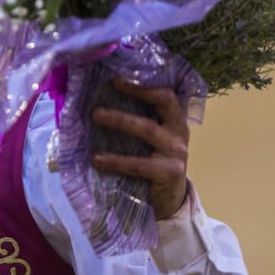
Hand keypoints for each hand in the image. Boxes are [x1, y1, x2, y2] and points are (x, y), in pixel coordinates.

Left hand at [90, 78, 189, 219]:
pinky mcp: (169, 172)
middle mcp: (179, 132)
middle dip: (136, 90)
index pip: (165, 93)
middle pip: (163, 102)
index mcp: (175, 120)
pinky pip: (138, 164)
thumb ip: (138, 121)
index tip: (119, 73)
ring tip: (95, 114)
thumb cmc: (153, 163)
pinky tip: (96, 159)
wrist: (168, 200)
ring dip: (119, 119)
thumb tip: (101, 99)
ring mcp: (177, 152)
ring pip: (147, 128)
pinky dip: (116, 160)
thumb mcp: (150, 140)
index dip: (144, 82)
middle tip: (110, 83)